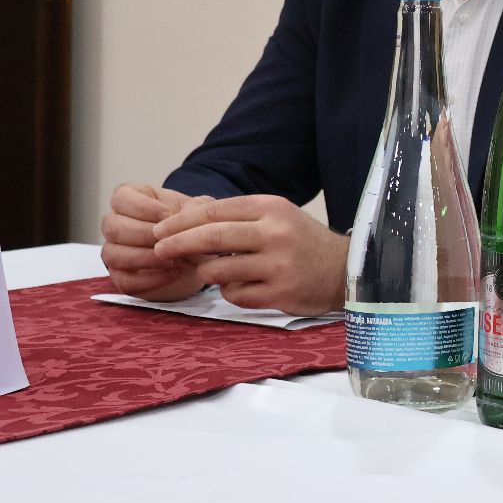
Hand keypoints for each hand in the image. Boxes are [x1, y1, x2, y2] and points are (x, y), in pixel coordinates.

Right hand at [100, 183, 206, 302]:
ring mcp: (115, 251)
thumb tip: (184, 214)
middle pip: (112, 227)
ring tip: (174, 259)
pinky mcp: (121, 277)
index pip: (120, 198)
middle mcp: (116, 224)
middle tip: (170, 240)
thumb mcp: (197, 211)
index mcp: (131, 199)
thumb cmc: (191, 226)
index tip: (168, 215)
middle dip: (144, 234)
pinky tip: (173, 274)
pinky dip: (149, 280)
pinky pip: (124, 281)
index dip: (142, 207)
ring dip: (145, 258)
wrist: (198, 256)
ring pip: (112, 255)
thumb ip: (193, 208)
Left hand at [150, 195, 347, 315]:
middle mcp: (275, 233)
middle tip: (158, 250)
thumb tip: (185, 219)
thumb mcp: (275, 217)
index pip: (215, 211)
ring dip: (206, 272)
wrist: (344, 270)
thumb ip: (236, 217)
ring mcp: (278, 265)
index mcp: (272, 208)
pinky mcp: (280, 293)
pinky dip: (230, 292)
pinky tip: (242, 286)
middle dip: (177, 244)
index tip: (160, 231)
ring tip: (213, 272)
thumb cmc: (301, 242)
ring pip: (218, 270)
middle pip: (212, 237)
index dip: (181, 222)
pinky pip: (235, 295)